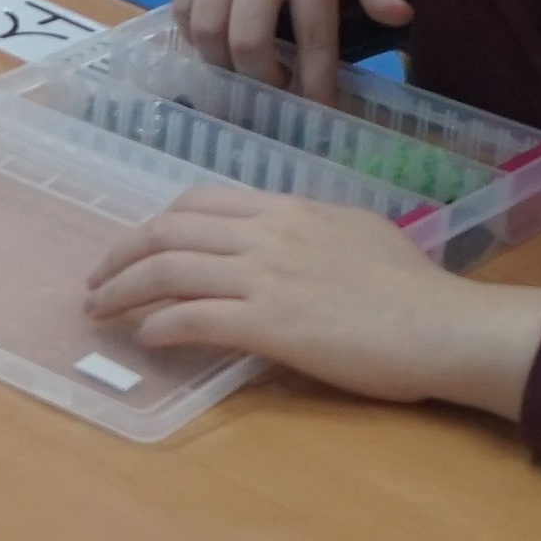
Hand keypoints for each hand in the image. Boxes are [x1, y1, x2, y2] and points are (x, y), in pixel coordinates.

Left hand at [86, 185, 540, 416]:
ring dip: (122, 290)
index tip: (137, 247)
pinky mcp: (269, 323)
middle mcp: (270, 233)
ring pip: (169, 270)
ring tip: (99, 310)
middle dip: (121, 254)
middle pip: (170, 230)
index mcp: (290, 209)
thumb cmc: (414, 291)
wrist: (444, 325)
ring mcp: (266, 276)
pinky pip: (192, 317)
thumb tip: (283, 251)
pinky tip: (143, 338)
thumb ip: (309, 236)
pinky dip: (158, 325)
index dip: (157, 224)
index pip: (202, 202)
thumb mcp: (356, 237)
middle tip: (96, 281)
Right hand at [177, 0, 405, 100]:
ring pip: (205, 29)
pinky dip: (195, 37)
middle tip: (280, 95)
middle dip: (262, 81)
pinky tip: (218, 45)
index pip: (311, 34)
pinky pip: (181, 5)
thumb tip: (397, 19)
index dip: (315, 83)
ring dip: (224, 66)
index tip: (321, 113)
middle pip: (246, 41)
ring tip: (248, 75)